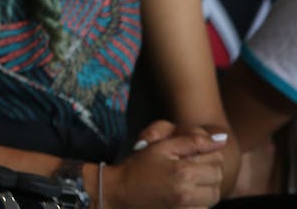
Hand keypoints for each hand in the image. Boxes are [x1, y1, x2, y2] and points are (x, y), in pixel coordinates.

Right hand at [111, 122, 227, 208]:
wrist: (119, 193)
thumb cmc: (138, 168)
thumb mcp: (161, 147)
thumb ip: (192, 141)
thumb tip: (222, 139)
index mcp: (183, 173)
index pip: (216, 161)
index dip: (207, 154)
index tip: (193, 155)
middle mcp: (188, 194)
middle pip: (218, 180)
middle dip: (208, 171)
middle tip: (189, 167)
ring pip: (213, 196)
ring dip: (205, 187)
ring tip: (186, 181)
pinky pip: (203, 208)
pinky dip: (198, 201)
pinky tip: (183, 194)